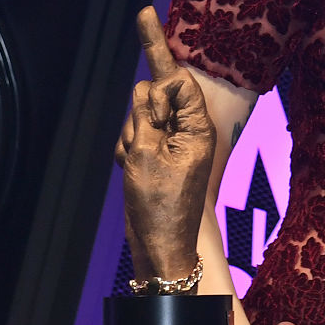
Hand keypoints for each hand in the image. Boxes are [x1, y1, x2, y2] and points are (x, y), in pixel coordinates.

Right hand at [115, 7, 214, 278]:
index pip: (181, 82)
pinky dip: (128, 150)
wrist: (158, 243)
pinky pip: (136, 135)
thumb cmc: (157, 203)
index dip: (161, 91)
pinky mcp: (157, 153)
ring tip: (135, 165)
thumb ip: (144, 115)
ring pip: (141, 116)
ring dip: (131, 137)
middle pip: (157, 96)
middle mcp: (188, 131)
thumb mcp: (145, 153)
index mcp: (197, 128)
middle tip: (142, 148)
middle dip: (140, 117)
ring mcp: (172, 142)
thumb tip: (145, 87)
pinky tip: (130, 171)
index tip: (155, 116)